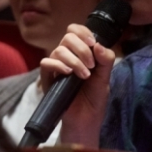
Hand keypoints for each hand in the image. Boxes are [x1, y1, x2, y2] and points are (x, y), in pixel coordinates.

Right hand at [39, 23, 113, 147]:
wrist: (86, 120)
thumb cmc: (94, 98)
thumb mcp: (105, 78)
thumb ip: (106, 60)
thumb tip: (98, 45)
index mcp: (80, 53)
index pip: (76, 31)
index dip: (83, 32)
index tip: (93, 43)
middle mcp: (67, 56)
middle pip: (68, 37)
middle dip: (81, 48)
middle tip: (91, 65)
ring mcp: (56, 67)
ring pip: (58, 50)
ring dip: (74, 60)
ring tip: (84, 75)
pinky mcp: (47, 79)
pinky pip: (46, 63)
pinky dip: (58, 65)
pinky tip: (69, 74)